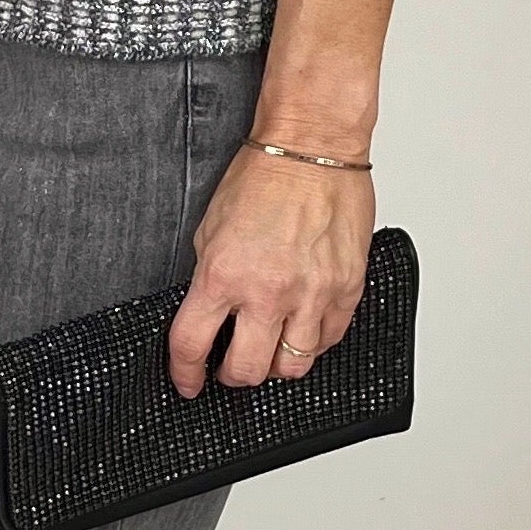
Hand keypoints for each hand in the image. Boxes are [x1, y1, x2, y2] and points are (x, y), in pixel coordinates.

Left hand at [167, 143, 372, 393]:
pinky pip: (328, 340)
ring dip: (275, 364)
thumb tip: (209, 316)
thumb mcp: (210, 229)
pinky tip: (301, 328)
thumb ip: (209, 279)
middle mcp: (268, 291)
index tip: (187, 381)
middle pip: (246, 371)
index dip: (184, 374)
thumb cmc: (263, 177)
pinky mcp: (346, 289)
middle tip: (230, 366)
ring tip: (269, 348)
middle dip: (231, 376)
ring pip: (292, 366)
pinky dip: (311, 343)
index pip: (192, 346)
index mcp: (223, 275)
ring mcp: (311, 294)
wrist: (312, 148)